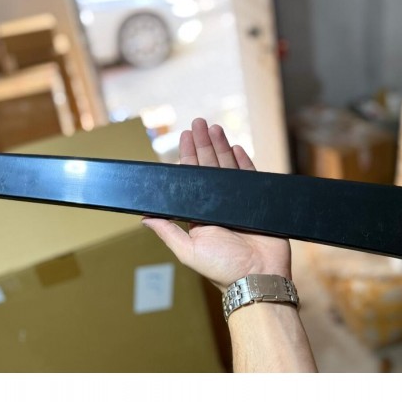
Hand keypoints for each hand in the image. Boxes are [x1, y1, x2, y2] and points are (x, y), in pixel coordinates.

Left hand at [141, 118, 291, 290]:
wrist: (258, 277)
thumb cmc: (223, 269)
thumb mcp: (188, 250)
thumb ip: (168, 232)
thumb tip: (143, 218)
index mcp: (200, 215)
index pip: (191, 180)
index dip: (188, 158)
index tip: (184, 137)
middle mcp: (218, 206)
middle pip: (209, 168)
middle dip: (203, 144)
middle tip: (197, 123)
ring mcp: (239, 203)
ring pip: (228, 168)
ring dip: (220, 147)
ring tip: (213, 127)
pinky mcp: (257, 203)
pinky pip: (250, 177)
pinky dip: (244, 161)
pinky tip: (235, 146)